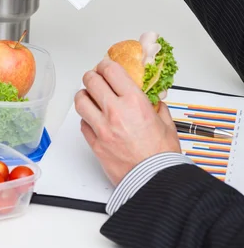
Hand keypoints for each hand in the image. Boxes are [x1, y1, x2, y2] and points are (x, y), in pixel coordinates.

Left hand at [74, 58, 180, 185]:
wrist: (155, 182)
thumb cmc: (162, 156)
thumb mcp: (166, 123)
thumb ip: (156, 107)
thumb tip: (151, 99)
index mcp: (134, 101)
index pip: (110, 70)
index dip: (105, 65)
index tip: (106, 67)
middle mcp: (115, 111)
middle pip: (91, 81)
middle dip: (92, 76)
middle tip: (96, 79)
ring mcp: (102, 128)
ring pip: (80, 101)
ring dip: (85, 96)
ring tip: (91, 98)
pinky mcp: (95, 144)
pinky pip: (82, 124)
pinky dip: (86, 119)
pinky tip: (95, 120)